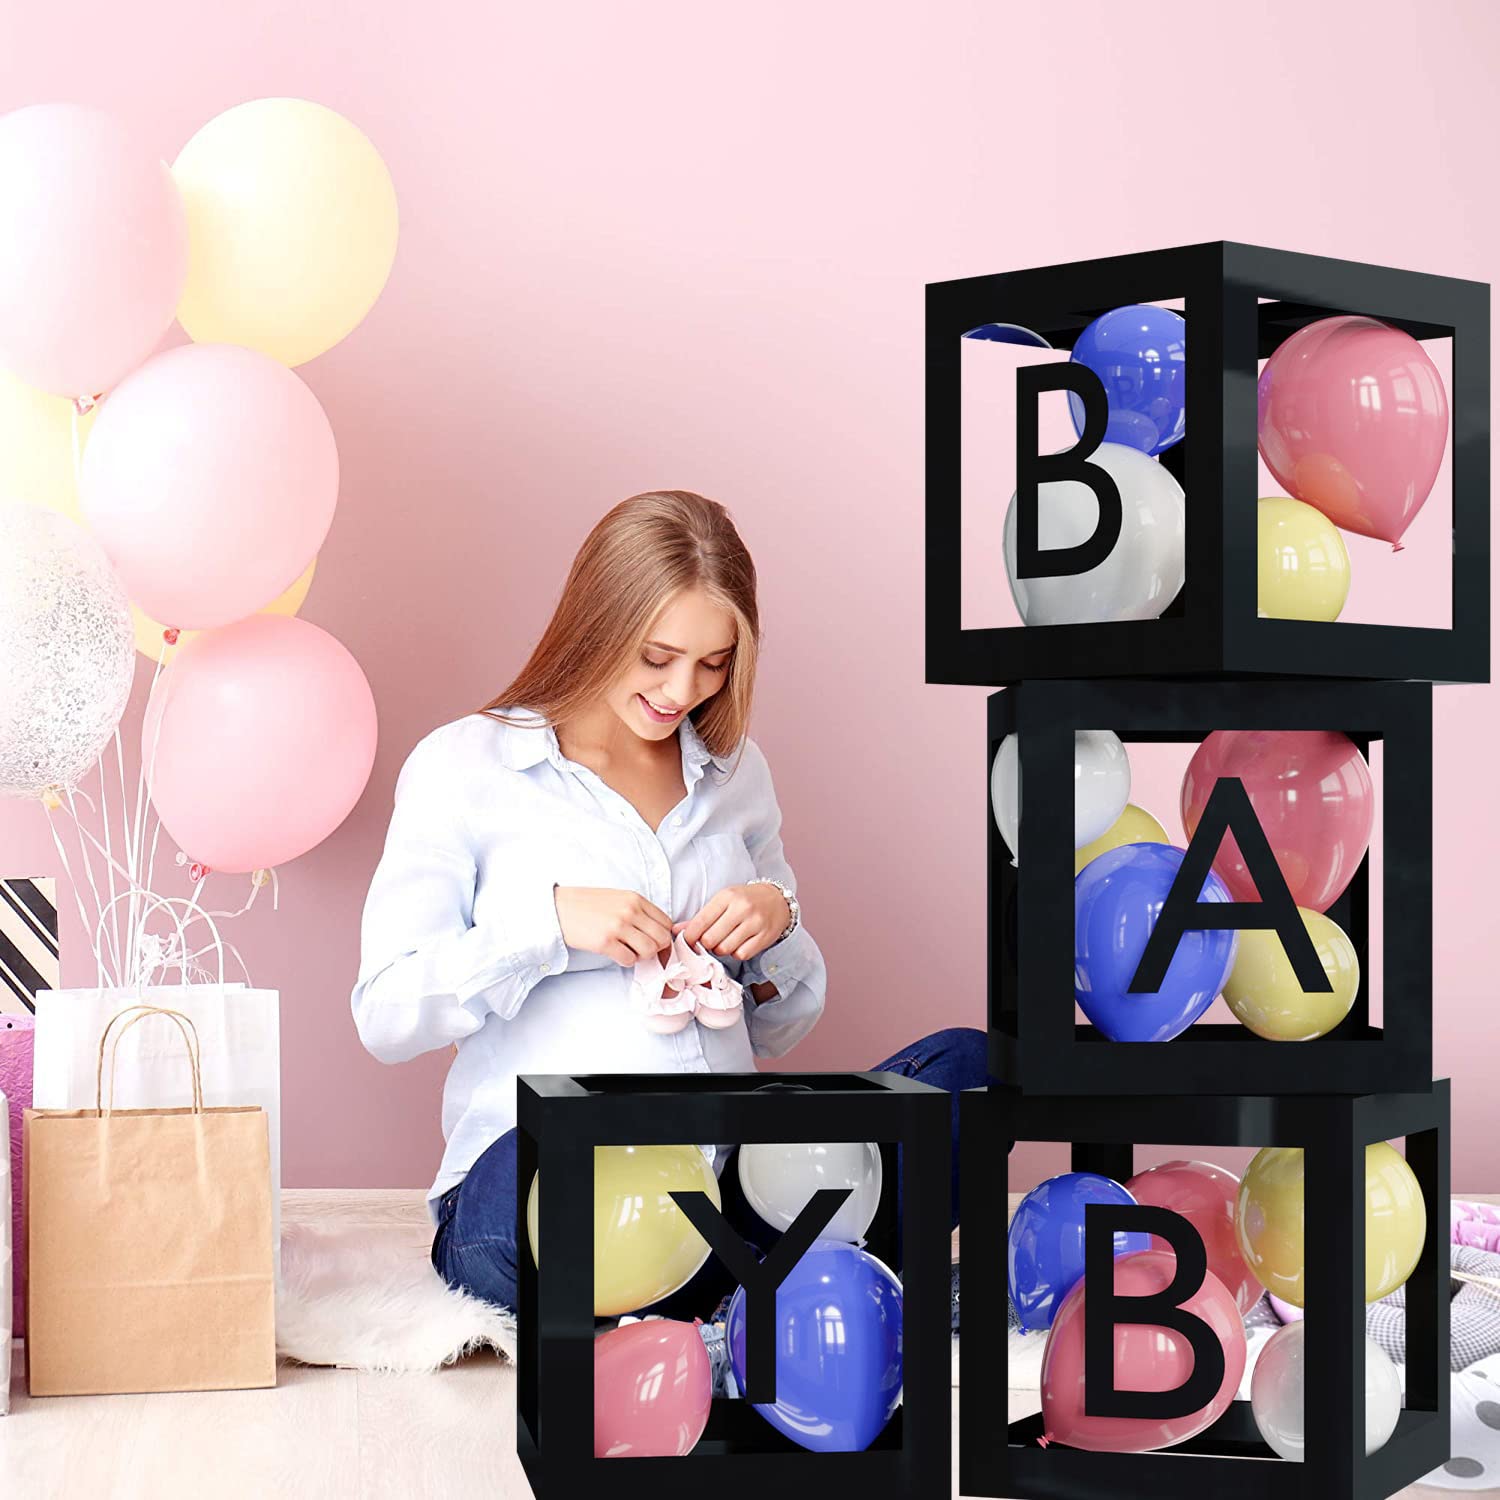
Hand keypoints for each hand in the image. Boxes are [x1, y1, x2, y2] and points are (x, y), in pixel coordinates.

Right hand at [554, 887, 673, 966]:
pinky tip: (616, 953)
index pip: (666, 922)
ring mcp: (618, 927)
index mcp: (635, 899)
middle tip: (640, 948)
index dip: (662, 935)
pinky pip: (629, 960)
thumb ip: (638, 911)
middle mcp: (630, 911)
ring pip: (648, 951)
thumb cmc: (588, 905)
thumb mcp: (618, 898)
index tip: (652, 940)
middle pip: (661, 939)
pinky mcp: (605, 942)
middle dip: (654, 948)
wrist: (559, 908)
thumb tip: (658, 932)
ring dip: (640, 956)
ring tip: (628, 951)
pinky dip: (626, 961)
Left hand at [681, 883, 790, 962]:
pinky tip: (739, 943)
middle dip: (707, 944)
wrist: (777, 900)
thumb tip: (675, 931)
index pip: (700, 922)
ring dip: (721, 949)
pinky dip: (737, 953)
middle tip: (711, 939)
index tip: (689, 941)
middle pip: (710, 939)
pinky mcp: (765, 937)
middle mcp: (741, 908)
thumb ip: (700, 918)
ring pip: (725, 949)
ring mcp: (755, 923)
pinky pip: (741, 954)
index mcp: (727, 897)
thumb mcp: (722, 902)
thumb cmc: (744, 900)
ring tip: (726, 940)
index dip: (690, 936)